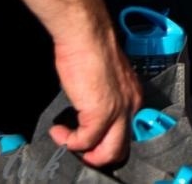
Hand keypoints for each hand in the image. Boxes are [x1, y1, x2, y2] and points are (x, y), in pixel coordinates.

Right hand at [49, 24, 139, 166]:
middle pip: (121, 148)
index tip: (88, 140)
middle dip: (98, 156)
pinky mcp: (101, 113)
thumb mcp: (103, 78)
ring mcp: (118, 111)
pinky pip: (85, 141)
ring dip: (85, 154)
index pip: (127, 131)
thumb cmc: (91, 48)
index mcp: (132, 96)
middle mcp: (131, 106)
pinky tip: (58, 130)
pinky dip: (69, 141)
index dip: (106, 141)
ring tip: (67, 142)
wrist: (87, 35)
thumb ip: (102, 95)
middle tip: (79, 151)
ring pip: (108, 152)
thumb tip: (89, 108)